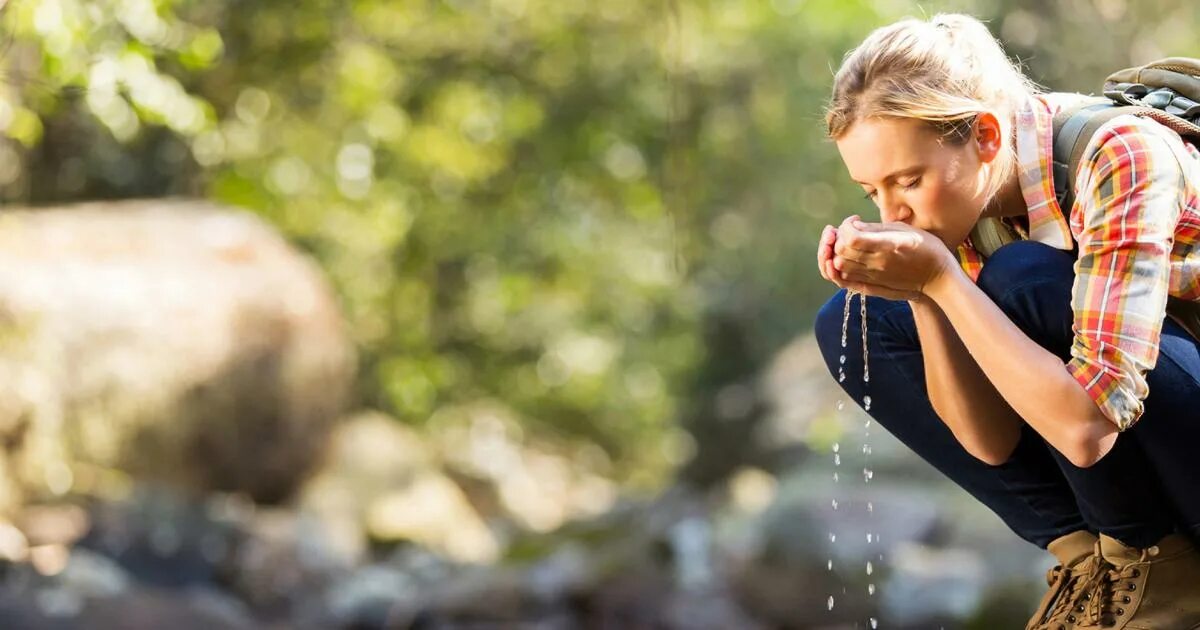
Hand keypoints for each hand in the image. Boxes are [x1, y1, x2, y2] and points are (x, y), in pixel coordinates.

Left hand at [831, 216, 955, 297]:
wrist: (938, 278)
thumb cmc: (926, 248)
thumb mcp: (906, 229)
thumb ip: (877, 228)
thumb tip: (854, 225)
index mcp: (887, 247)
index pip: (851, 238)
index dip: (845, 226)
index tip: (855, 219)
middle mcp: (877, 264)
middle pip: (841, 252)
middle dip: (838, 237)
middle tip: (847, 230)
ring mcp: (872, 278)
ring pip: (838, 268)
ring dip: (835, 253)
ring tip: (844, 244)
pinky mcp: (871, 287)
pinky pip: (844, 281)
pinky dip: (837, 269)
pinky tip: (844, 259)